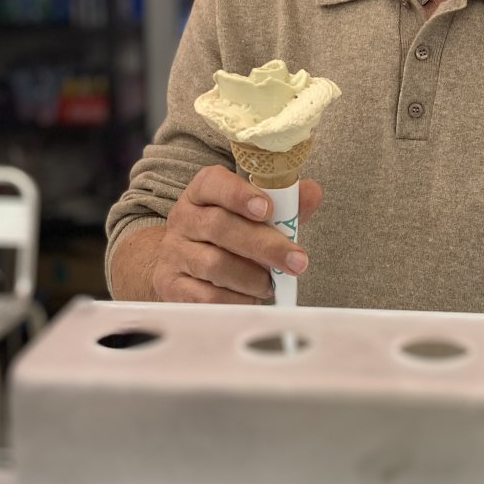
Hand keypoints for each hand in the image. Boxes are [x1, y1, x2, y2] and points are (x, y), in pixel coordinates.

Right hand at [151, 165, 322, 303]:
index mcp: (202, 192)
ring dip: (251, 277)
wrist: (179, 263)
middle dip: (264, 245)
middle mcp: (184, 218)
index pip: (213, 183)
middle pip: (220, 227)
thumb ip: (284, 203)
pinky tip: (251, 298)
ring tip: (271, 284)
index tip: (267, 208)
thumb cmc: (227, 234)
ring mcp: (174, 252)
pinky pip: (205, 296)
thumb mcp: (252, 213)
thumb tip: (312, 193)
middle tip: (296, 261)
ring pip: (213, 264)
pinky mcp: (171, 284)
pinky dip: (235, 299)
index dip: (239, 194)